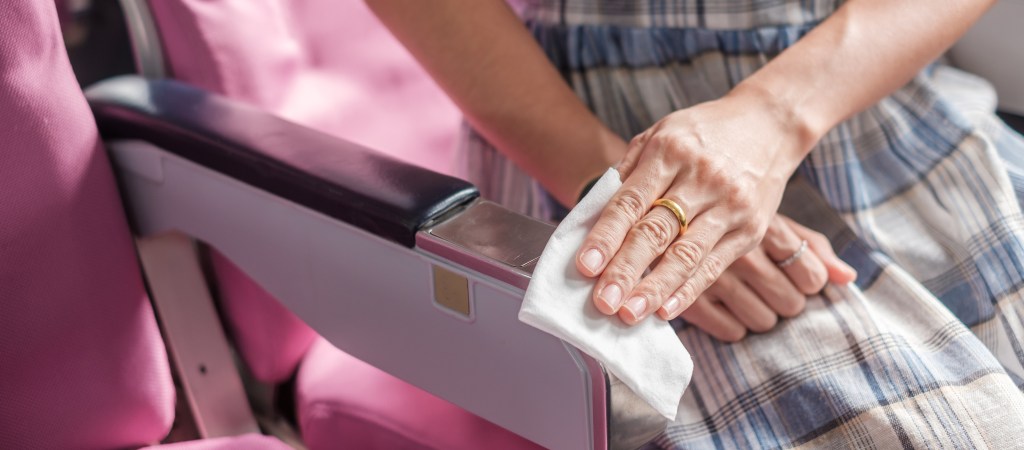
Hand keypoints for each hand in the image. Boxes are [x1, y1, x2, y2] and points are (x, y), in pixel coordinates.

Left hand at [576, 91, 815, 324]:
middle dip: (625, 270)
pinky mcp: (751, 228)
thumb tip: (593, 216)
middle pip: (656, 231)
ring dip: (655, 287)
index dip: (605, 236)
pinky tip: (667, 310)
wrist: (769, 123)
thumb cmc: (704, 132)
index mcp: (669, 152)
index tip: (585, 266)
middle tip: (603, 301)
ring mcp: (729, 204)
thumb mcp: (661, 133)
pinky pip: (715, 265)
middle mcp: (701, 178)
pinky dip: (690, 290)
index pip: (630, 202)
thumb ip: (628, 171)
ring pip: (686, 254)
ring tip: (630, 313)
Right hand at [666, 214, 855, 341]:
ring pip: (762, 319)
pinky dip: (732, 327)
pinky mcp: (687, 299)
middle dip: (785, 301)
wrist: (648, 205)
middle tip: (771, 293)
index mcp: (763, 224)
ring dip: (760, 316)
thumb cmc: (720, 212)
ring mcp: (713, 276)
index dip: (808, 282)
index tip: (797, 279)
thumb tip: (847, 278)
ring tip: (747, 300)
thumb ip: (808, 244)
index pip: (810, 272)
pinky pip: (730, 331)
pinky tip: (725, 312)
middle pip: (790, 301)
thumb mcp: (765, 215)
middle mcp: (741, 250)